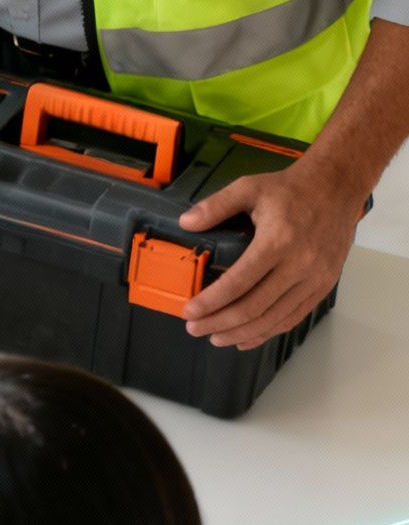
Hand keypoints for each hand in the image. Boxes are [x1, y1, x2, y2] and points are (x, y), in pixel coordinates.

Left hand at [178, 157, 363, 349]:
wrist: (339, 187)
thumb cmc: (292, 189)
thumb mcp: (250, 187)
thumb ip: (216, 205)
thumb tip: (185, 223)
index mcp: (278, 241)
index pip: (238, 282)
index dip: (211, 302)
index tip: (189, 312)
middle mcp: (300, 263)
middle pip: (254, 307)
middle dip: (219, 322)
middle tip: (194, 328)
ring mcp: (315, 277)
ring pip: (273, 318)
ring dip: (241, 333)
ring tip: (215, 337)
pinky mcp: (324, 285)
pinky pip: (294, 317)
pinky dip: (268, 332)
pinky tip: (246, 337)